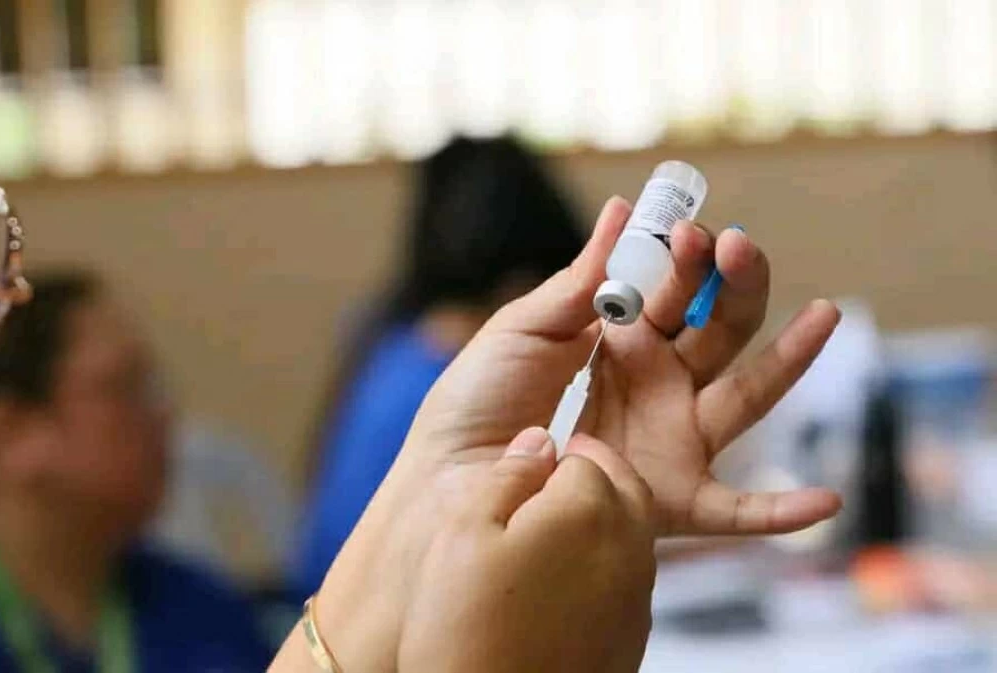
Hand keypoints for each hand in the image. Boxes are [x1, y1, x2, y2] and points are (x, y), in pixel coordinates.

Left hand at [311, 197, 839, 669]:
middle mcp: (653, 390)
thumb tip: (624, 210)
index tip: (694, 227)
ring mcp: (667, 443)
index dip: (687, 261)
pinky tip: (826, 504)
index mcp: (619, 347)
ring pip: (745, 399)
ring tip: (825, 314)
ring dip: (789, 360)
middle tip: (738, 246)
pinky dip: (781, 514)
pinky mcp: (666, 500)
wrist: (444, 481)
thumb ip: (580, 279)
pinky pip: (734, 513)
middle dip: (734, 288)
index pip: (673, 295)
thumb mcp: (522, 329)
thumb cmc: (473, 403)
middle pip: (717, 334)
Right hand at [399, 428, 654, 672]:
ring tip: (542, 538)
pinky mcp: (632, 638)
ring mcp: (635, 598)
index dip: (553, 456)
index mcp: (587, 510)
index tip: (526, 469)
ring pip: (631, 533)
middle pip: (623, 487)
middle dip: (591, 477)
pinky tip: (553, 588)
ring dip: (598, 521)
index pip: (584, 454)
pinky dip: (599, 568)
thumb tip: (537, 442)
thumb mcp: (463, 531)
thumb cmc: (466, 634)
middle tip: (545, 486)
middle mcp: (626, 549)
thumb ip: (507, 474)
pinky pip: (626, 581)